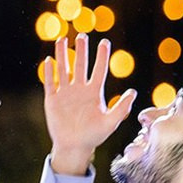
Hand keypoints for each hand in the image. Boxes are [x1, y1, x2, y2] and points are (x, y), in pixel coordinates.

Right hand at [42, 34, 134, 175]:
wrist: (74, 146)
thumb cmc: (94, 136)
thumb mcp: (111, 122)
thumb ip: (121, 108)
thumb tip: (133, 92)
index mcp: (94, 93)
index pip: (99, 70)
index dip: (102, 56)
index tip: (105, 42)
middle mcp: (80, 89)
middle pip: (80, 65)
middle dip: (82, 50)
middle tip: (82, 35)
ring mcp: (65, 93)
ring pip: (63, 69)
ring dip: (63, 55)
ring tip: (62, 39)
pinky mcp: (52, 99)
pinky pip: (50, 82)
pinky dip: (49, 72)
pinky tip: (49, 60)